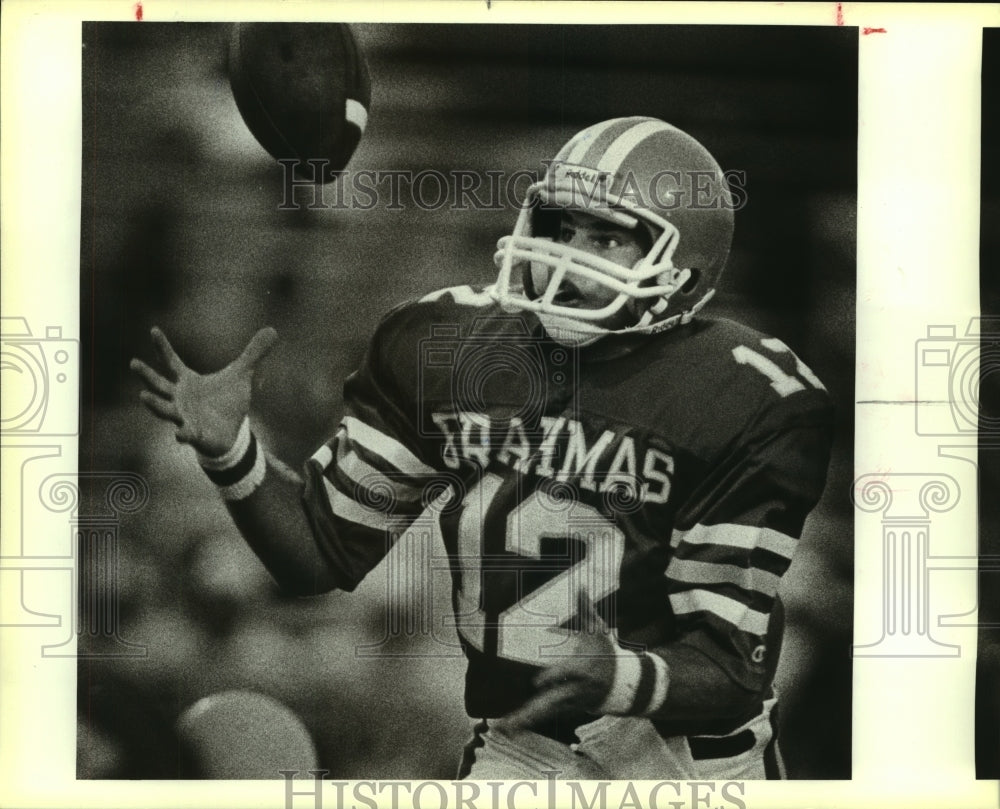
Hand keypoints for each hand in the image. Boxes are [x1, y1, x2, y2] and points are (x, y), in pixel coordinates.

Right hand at [130, 326, 277, 456]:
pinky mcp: (194, 434)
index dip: (162, 347)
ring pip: (164, 409)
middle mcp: (179, 397)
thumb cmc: (228, 402)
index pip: (171, 361)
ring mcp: (183, 416)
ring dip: (154, 404)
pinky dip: (183, 434)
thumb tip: (272, 330)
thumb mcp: (243, 374)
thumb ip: (253, 353)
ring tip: (143, 396)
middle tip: (133, 363)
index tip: (154, 330)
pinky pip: (186, 434)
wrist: (231, 432)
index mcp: (187, 381)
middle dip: (146, 375)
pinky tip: (180, 434)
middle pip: (158, 384)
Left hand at [506, 591, 617, 727]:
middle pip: (552, 702)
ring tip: (504, 728)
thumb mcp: (599, 631)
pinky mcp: (568, 708)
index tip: (537, 681)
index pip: (567, 674)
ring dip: (525, 720)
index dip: (553, 677)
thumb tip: (580, 585)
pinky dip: (529, 722)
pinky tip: (511, 727)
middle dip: (531, 711)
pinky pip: (546, 715)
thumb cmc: (608, 652)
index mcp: (582, 668)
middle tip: (510, 720)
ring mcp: (571, 702)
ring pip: (546, 712)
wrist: (627, 685)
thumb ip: (586, 610)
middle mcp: (575, 689)